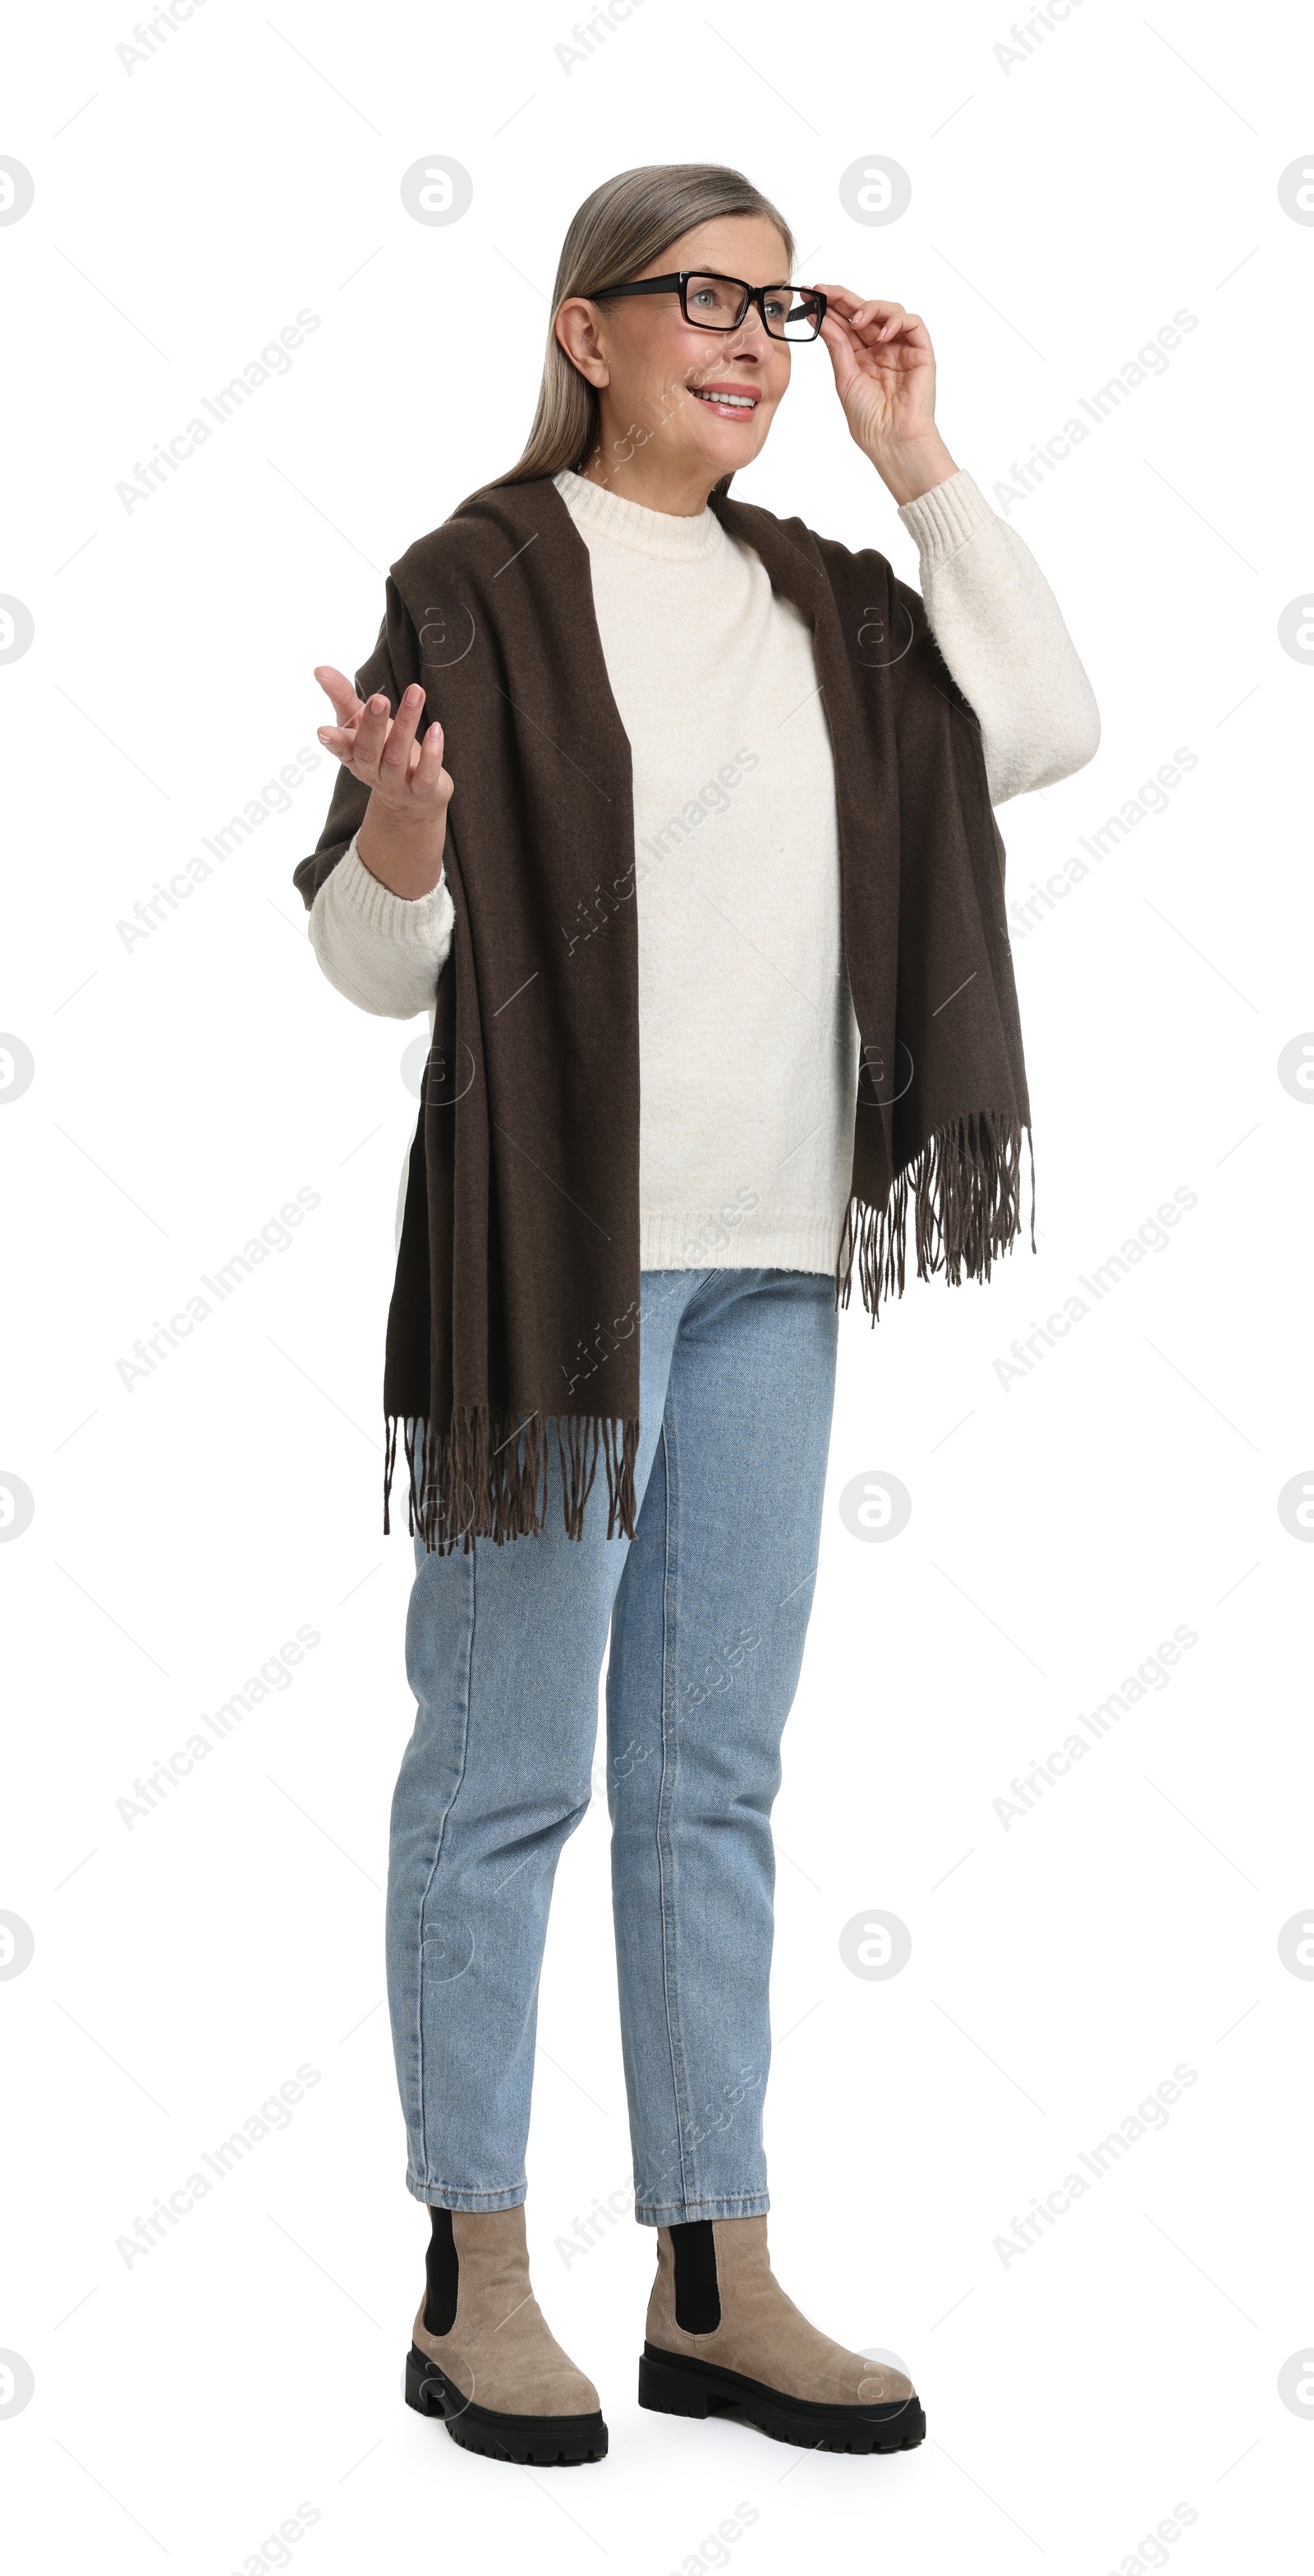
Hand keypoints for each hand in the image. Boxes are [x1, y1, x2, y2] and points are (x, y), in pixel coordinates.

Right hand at [314, 666, 450, 897]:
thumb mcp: (360, 722)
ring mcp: (396, 783)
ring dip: (407, 723)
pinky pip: (426, 774)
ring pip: (398, 755)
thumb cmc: (382, 748)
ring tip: (415, 692)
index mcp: (352, 754)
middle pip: (368, 750)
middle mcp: (371, 771)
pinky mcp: (422, 791)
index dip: (333, 740)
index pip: (341, 747)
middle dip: (372, 724)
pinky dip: (433, 752)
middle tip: (378, 698)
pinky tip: (436, 728)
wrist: (414, 797)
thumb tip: (319, 669)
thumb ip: (342, 696)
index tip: (323, 731)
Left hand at [815, 290, 957, 506]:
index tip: (811, 295)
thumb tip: (820, 317)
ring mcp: (901, 348)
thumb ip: (837, 344)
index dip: (831, 307)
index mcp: (861, 356)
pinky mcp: (920, 351)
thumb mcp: (845, 376)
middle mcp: (881, 348)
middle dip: (844, 298)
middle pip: (865, 312)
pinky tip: (881, 334)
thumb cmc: (869, 419)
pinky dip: (896, 322)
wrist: (890, 440)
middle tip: (824, 290)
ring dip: (871, 308)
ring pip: (890, 311)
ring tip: (856, 320)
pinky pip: (913, 323)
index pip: (846, 323)